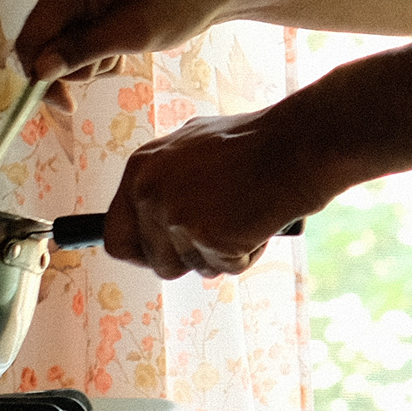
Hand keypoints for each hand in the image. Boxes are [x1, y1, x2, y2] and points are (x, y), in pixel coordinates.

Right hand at [16, 0, 226, 109]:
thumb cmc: (177, 2)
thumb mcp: (132, 33)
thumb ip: (83, 51)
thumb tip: (39, 71)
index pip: (32, 38)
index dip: (40, 76)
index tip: (65, 106)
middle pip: (43, 45)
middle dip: (77, 65)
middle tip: (117, 62)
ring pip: (60, 48)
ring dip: (91, 62)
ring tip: (126, 48)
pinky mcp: (82, 2)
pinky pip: (74, 41)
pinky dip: (97, 53)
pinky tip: (123, 44)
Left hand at [105, 104, 336, 280]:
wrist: (297, 144)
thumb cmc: (256, 142)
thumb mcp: (194, 146)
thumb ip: (167, 178)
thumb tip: (149, 213)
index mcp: (141, 169)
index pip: (115, 234)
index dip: (141, 252)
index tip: (162, 254)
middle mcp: (149, 193)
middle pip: (155, 261)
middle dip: (186, 260)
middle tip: (216, 240)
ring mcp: (176, 217)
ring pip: (193, 268)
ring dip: (221, 254)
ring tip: (245, 217)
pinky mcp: (207, 237)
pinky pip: (225, 268)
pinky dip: (246, 254)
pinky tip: (259, 222)